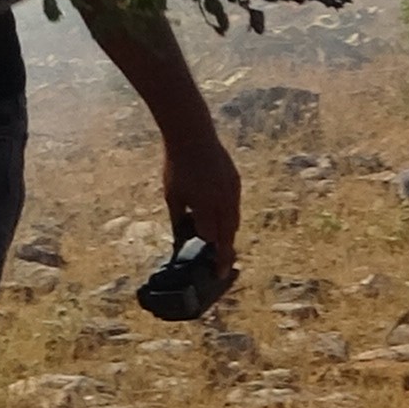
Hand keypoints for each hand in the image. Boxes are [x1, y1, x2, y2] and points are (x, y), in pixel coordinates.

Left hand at [161, 136, 241, 281]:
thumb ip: (178, 220)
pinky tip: (220, 219)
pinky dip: (228, 216)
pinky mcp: (235, 182)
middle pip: (228, 233)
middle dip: (225, 250)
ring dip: (228, 233)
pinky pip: (234, 205)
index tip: (216, 270)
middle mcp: (223, 201)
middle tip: (222, 265)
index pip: (213, 238)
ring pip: (234, 220)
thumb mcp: (172, 196)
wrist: (192, 137)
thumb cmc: (177, 167)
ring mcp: (232, 190)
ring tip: (220, 244)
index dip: (212, 253)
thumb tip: (179, 241)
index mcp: (206, 206)